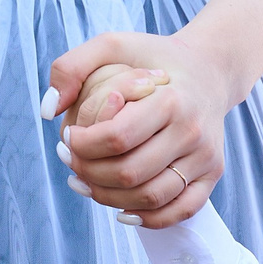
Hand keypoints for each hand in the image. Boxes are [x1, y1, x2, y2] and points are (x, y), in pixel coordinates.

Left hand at [48, 31, 236, 228]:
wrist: (210, 69)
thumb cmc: (154, 59)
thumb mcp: (113, 44)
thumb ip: (71, 67)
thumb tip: (49, 111)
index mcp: (172, 99)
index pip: (116, 138)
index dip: (82, 146)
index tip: (69, 137)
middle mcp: (193, 131)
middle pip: (130, 173)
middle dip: (89, 173)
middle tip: (71, 161)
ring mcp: (206, 156)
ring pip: (151, 197)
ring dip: (109, 197)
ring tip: (86, 182)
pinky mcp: (213, 173)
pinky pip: (180, 210)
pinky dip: (148, 218)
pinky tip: (121, 208)